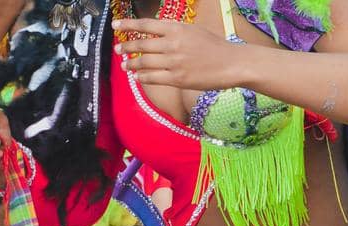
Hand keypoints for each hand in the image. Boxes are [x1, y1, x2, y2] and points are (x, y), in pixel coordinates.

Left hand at [112, 18, 242, 90]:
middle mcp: (173, 44)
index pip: (146, 25)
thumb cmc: (214, 46)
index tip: (115, 26)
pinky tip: (137, 77)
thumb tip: (157, 34)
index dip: (128, 25)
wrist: (231, 63)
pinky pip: (153, 78)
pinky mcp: (177, 79)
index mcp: (177, 28)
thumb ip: (174, 32)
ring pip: (145, 63)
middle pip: (142, 45)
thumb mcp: (194, 30)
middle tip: (117, 49)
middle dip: (126, 47)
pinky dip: (143, 77)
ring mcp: (174, 62)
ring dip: (131, 64)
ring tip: (125, 65)